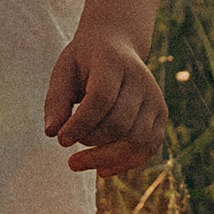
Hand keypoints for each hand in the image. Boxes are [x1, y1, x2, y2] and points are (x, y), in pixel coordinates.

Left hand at [43, 20, 167, 175]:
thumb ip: (56, 99)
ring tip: (78, 163)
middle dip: (91, 142)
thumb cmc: (84, 60)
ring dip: (106, 158)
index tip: (60, 140)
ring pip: (137, 140)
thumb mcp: (64, 70)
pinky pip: (148, 147)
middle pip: (120, 123)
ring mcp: (155, 97)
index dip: (80, 124)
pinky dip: (126, 163)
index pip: (101, 99)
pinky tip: (102, 170)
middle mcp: (141, 79)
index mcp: (114, 62)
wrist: (117, 43)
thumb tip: (51, 133)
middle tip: (66, 148)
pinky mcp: (162, 114)